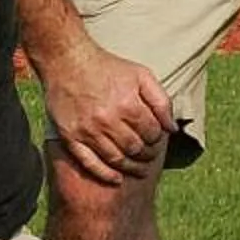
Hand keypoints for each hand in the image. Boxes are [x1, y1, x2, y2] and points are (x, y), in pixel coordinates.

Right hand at [41, 40, 175, 185]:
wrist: (67, 61)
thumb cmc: (108, 67)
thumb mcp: (141, 75)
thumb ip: (161, 101)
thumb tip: (172, 128)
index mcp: (127, 104)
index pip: (152, 134)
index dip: (157, 139)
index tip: (155, 138)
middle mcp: (107, 120)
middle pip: (135, 149)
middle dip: (147, 155)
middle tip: (148, 154)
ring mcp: (87, 130)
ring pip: (116, 159)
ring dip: (131, 167)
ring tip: (138, 168)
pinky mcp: (70, 136)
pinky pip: (89, 163)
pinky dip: (105, 174)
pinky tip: (116, 179)